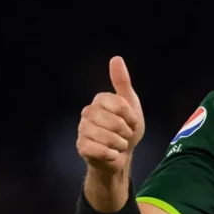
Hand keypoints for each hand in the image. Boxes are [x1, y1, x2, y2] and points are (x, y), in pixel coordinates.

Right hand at [77, 56, 145, 179]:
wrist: (121, 155)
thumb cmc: (126, 128)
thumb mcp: (130, 104)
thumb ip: (122, 82)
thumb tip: (116, 58)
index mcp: (100, 100)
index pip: (120, 104)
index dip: (130, 116)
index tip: (132, 122)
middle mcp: (88, 112)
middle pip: (114, 122)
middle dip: (125, 132)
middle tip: (125, 135)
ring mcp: (82, 129)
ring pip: (107, 137)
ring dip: (119, 144)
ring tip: (118, 144)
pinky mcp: (81, 146)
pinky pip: (99, 150)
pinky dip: (111, 154)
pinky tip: (111, 153)